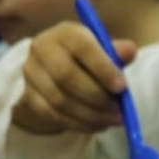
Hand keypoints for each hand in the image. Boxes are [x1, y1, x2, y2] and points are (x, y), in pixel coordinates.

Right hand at [11, 22, 133, 134]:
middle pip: (66, 76)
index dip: (102, 68)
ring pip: (60, 100)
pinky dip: (79, 123)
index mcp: (65, 33)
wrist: (52, 69)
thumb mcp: (101, 49)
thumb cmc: (85, 57)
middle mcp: (42, 49)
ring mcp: (31, 73)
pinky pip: (53, 114)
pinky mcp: (28, 96)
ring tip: (114, 120)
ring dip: (91, 114)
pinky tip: (98, 125)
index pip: (82, 48)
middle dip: (97, 97)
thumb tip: (129, 51)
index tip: (122, 87)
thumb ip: (116, 52)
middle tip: (119, 110)